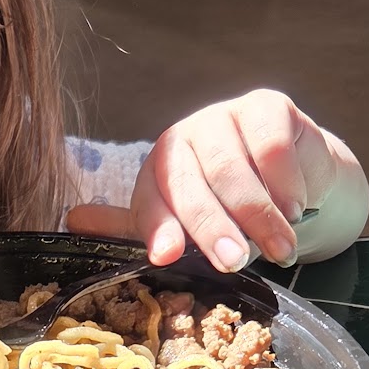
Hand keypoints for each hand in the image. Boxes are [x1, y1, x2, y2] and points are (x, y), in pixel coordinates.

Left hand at [68, 89, 363, 272]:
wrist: (294, 183)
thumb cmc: (230, 208)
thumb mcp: (185, 225)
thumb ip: (135, 228)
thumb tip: (72, 221)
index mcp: (159, 167)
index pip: (154, 199)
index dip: (161, 228)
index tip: (167, 257)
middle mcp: (186, 136)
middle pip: (195, 184)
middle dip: (214, 227)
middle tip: (234, 261)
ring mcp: (225, 116)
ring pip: (237, 168)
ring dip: (260, 214)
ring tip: (280, 247)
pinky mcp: (268, 106)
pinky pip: (273, 149)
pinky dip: (286, 185)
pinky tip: (296, 209)